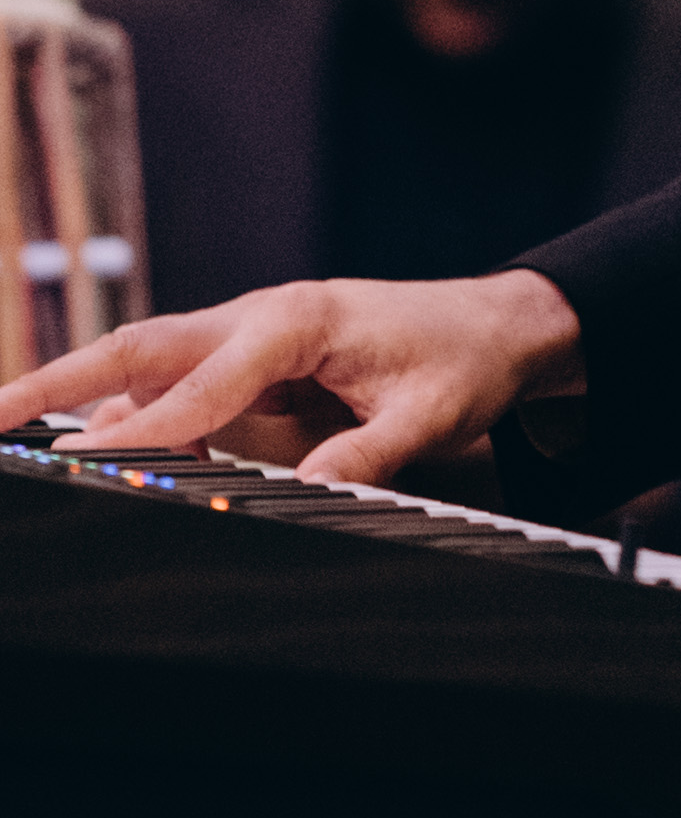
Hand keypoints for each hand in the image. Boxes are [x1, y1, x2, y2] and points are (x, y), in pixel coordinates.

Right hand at [0, 268, 583, 487]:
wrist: (495, 323)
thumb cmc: (462, 361)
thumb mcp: (430, 414)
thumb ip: (366, 457)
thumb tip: (307, 500)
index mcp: (300, 318)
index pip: (209, 377)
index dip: (151, 424)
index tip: (91, 458)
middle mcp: (261, 317)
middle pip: (145, 346)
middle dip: (63, 379)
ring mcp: (249, 336)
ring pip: (146, 364)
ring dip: (77, 395)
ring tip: (9, 435)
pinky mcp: (249, 362)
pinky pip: (173, 386)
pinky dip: (121, 410)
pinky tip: (82, 448)